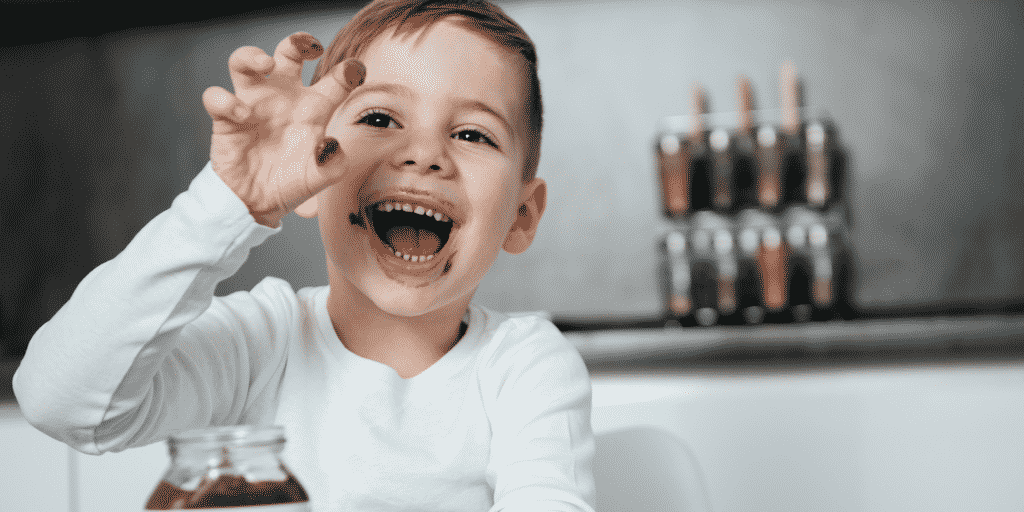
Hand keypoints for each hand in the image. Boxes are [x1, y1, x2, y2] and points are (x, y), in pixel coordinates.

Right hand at [202, 32, 364, 226]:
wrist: (257, 203)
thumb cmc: (291, 182)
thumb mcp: (319, 178)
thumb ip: (334, 164)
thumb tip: (331, 145)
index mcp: (313, 108)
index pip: (335, 80)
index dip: (348, 71)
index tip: (354, 72)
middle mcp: (284, 98)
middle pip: (288, 54)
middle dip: (299, 42)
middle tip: (310, 48)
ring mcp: (253, 104)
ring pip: (244, 61)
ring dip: (252, 55)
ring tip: (266, 65)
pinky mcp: (226, 118)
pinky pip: (217, 96)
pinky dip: (227, 101)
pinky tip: (242, 116)